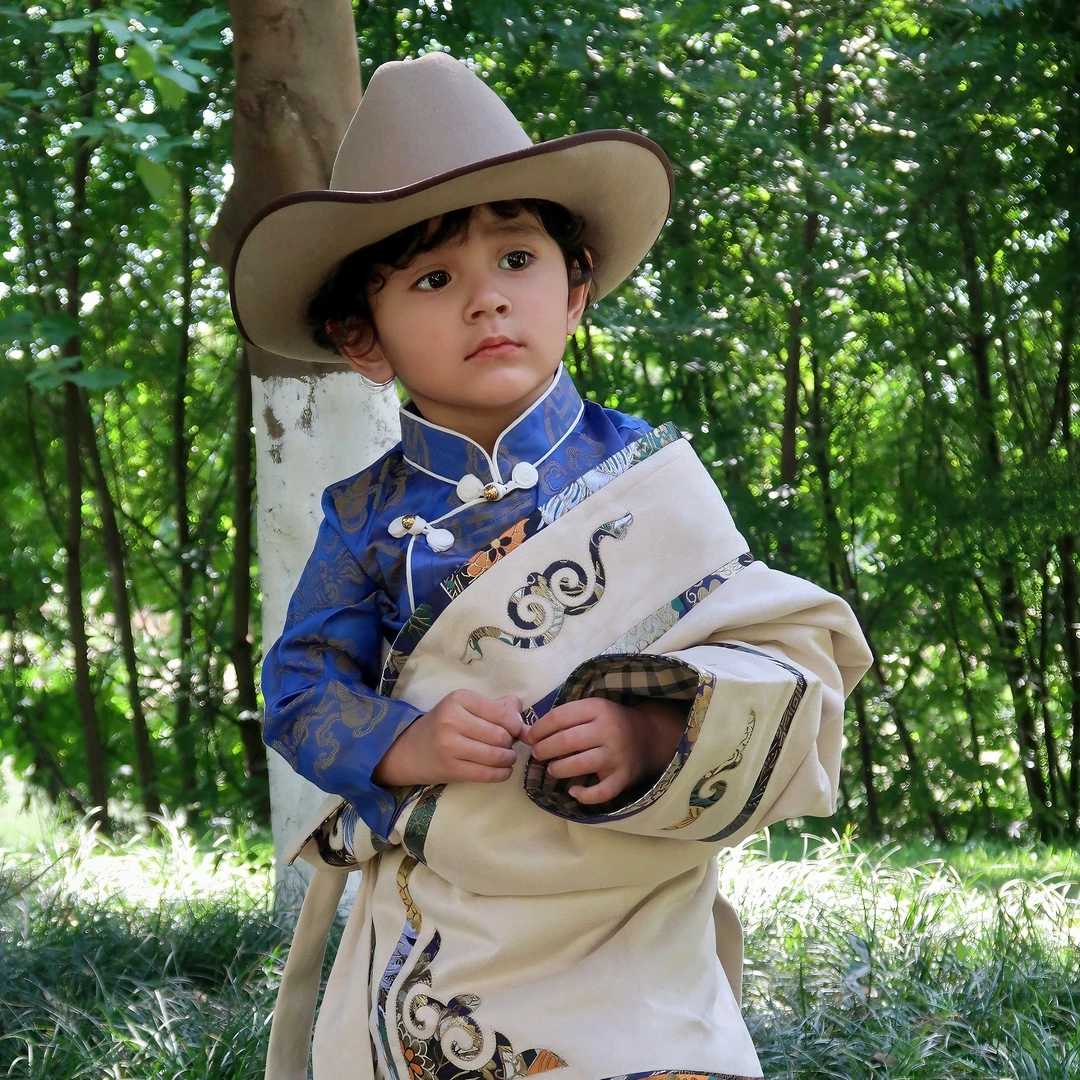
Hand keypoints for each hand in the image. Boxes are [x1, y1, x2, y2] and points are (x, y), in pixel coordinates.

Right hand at [373, 690, 525, 787]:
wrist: (409, 750)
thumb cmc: (444, 725)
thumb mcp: (465, 707)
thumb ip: (497, 707)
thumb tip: (525, 722)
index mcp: (459, 699)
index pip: (501, 713)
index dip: (516, 724)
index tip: (516, 730)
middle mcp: (453, 720)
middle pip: (501, 735)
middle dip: (511, 743)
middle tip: (509, 745)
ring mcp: (450, 746)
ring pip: (496, 755)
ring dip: (508, 759)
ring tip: (507, 757)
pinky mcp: (450, 769)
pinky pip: (487, 774)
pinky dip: (502, 774)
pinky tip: (503, 770)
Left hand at [523, 697, 685, 805]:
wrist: (649, 737)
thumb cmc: (611, 721)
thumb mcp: (592, 709)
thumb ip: (564, 718)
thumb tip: (527, 733)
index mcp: (598, 709)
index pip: (559, 717)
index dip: (539, 729)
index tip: (530, 737)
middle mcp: (608, 731)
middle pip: (566, 741)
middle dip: (544, 749)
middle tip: (538, 754)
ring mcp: (616, 756)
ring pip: (579, 765)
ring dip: (558, 769)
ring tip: (552, 769)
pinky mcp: (623, 778)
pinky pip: (600, 792)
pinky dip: (584, 795)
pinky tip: (574, 791)